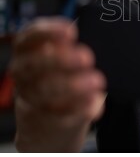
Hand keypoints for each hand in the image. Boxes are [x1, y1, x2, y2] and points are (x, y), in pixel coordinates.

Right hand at [10, 17, 105, 151]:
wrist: (49, 125)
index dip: (48, 32)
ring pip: (45, 92)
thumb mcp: (61, 57)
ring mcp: (32, 100)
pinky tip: (95, 101)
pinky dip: (79, 109)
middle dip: (60, 60)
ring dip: (73, 86)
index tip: (72, 31)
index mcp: (26, 53)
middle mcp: (24, 75)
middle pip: (34, 65)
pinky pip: (60, 116)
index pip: (29, 38)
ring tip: (97, 81)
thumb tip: (79, 31)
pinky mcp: (46, 123)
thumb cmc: (59, 77)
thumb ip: (67, 45)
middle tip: (87, 57)